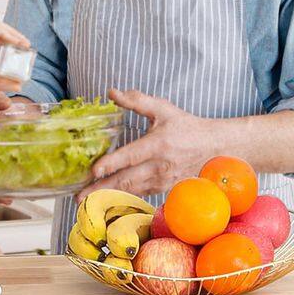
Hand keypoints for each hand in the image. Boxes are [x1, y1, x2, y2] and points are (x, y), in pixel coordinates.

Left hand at [77, 88, 213, 199]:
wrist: (215, 148)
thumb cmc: (187, 127)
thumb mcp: (163, 109)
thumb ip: (137, 101)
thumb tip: (112, 93)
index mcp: (158, 144)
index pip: (131, 156)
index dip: (112, 163)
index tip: (94, 170)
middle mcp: (159, 166)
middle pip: (126, 180)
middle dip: (100, 189)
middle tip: (78, 196)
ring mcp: (162, 181)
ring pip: (131, 191)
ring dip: (108, 197)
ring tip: (86, 201)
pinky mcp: (164, 189)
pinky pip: (139, 194)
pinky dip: (122, 198)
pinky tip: (106, 200)